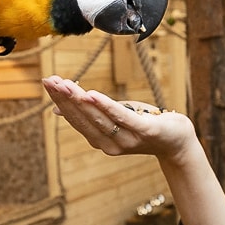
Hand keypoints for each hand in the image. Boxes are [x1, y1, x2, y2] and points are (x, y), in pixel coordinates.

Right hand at [41, 75, 196, 160]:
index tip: (47, 82)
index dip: (60, 101)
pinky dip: (105, 106)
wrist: (177, 141)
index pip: (75, 119)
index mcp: (101, 140)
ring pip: (98, 118)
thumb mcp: (114, 118)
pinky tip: (91, 94)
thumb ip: (89, 115)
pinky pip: (121, 117)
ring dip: (80, 100)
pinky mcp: (144, 131)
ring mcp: (127, 140)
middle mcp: (110, 144)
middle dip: (65, 98)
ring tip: (65, 84)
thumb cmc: (144, 125)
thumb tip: (57, 111)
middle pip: (83, 118)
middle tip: (50, 80)